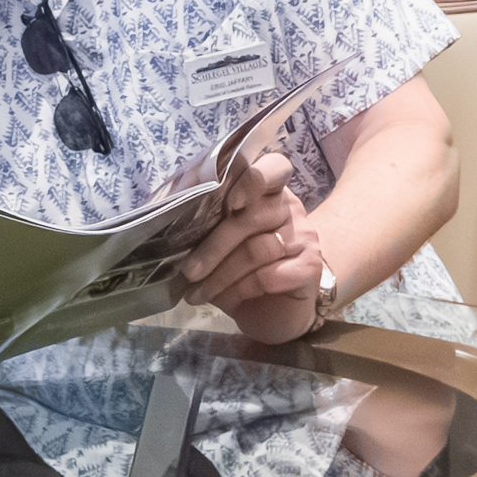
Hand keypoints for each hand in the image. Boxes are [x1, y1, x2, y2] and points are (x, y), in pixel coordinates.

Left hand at [185, 149, 334, 341]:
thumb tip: (166, 207)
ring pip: (257, 249)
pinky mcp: (309, 267)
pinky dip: (239, 290)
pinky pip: (269, 276)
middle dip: (214, 246)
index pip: (274, 167)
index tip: (230, 202)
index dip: (253, 178)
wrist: (274, 309)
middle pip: (253, 216)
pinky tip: (223, 300)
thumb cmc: (240, 267)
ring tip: (196, 292)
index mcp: (268, 190)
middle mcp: (291, 207)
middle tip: (189, 271)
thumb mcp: (216, 239)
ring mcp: (304, 236)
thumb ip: (202, 219)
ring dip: (220, 275)